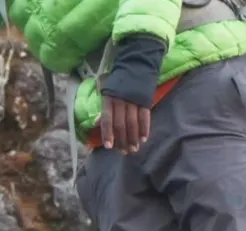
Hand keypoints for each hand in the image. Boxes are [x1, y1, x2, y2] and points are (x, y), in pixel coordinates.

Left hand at [97, 35, 164, 153]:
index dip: (108, 134)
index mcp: (109, 99)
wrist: (136, 63)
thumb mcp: (107, 91)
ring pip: (133, 123)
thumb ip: (105, 107)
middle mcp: (121, 101)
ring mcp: (134, 100)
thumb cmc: (119, 80)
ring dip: (133, 138)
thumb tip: (100, 123)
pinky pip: (145, 116)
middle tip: (124, 152)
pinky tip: (144, 138)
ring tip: (134, 149)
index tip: (109, 147)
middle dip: (122, 140)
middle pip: (121, 124)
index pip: (108, 119)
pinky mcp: (146, 99)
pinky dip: (145, 128)